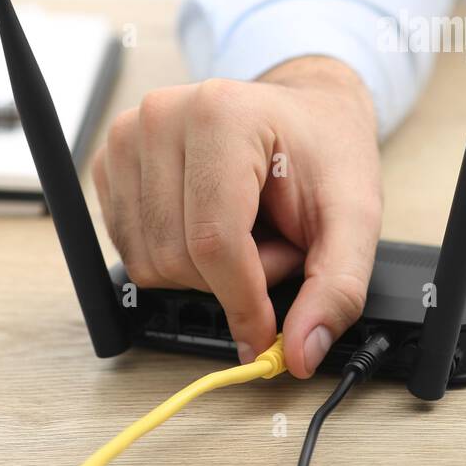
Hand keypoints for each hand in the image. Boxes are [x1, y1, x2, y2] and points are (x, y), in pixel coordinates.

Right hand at [91, 56, 381, 377]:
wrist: (306, 113)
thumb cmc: (325, 152)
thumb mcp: (355, 217)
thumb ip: (337, 288)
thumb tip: (301, 352)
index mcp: (222, 114)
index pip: (213, 240)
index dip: (242, 302)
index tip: (265, 338)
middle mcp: (163, 117)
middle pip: (177, 256)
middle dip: (236, 276)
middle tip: (278, 243)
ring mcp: (128, 138)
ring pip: (150, 263)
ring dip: (207, 270)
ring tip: (251, 230)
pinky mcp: (110, 165)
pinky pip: (133, 252)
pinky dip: (179, 257)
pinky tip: (216, 225)